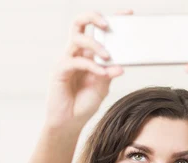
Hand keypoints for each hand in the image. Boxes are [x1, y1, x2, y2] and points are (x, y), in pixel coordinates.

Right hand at [44, 12, 126, 131]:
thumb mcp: (103, 86)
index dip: (110, 18)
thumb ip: (110, 73)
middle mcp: (76, 52)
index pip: (96, 29)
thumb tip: (122, 65)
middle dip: (94, 17)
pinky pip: (75, 61)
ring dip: (95, 45)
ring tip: (108, 56)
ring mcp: (66, 60)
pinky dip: (91, 65)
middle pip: (79, 23)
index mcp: (87, 53)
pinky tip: (102, 72)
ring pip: (77, 39)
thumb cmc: (84, 103)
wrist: (70, 122)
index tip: (128, 13)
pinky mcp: (60, 70)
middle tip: (108, 25)